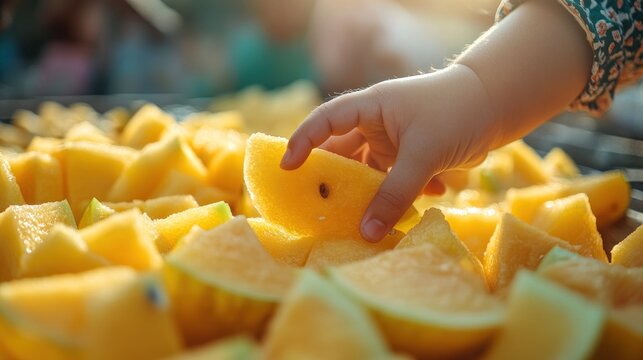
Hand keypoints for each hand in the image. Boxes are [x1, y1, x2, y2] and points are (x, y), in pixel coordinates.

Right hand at [280, 64, 499, 241]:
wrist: (498, 104)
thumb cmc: (457, 113)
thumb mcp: (424, 155)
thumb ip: (395, 195)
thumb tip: (366, 233)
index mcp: (372, 107)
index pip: (326, 120)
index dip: (303, 142)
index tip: (287, 169)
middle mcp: (377, 123)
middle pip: (344, 153)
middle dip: (336, 180)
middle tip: (323, 208)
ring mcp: (394, 139)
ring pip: (371, 171)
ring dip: (374, 194)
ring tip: (371, 218)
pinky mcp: (412, 154)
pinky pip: (397, 179)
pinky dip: (405, 192)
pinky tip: (428, 197)